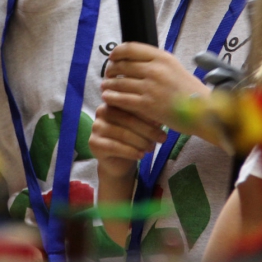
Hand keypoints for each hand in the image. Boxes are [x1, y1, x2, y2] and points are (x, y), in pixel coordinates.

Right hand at [90, 103, 166, 245]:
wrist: (120, 161)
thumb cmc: (135, 137)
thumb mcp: (144, 124)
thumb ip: (150, 114)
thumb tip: (167, 109)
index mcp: (114, 100)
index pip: (132, 104)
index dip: (149, 114)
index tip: (165, 122)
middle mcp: (102, 111)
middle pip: (127, 119)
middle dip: (147, 130)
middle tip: (163, 138)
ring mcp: (96, 127)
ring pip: (122, 133)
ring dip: (140, 141)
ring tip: (152, 148)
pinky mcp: (94, 143)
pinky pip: (114, 146)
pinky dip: (130, 151)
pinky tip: (141, 155)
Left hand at [101, 42, 210, 133]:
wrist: (202, 112)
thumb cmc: (187, 90)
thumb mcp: (173, 67)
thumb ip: (155, 61)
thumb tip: (132, 57)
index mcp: (162, 57)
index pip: (130, 48)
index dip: (117, 52)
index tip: (112, 57)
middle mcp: (156, 70)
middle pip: (122, 65)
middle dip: (111, 70)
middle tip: (107, 74)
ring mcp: (151, 87)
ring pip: (120, 82)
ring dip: (109, 84)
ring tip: (105, 86)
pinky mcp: (148, 105)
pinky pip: (122, 99)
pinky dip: (112, 97)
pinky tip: (108, 98)